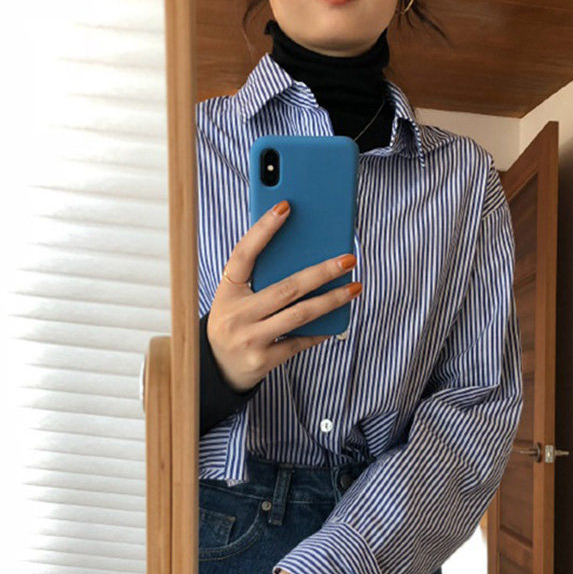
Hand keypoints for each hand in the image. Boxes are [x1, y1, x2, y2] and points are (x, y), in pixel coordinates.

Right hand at [206, 199, 361, 392]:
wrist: (218, 366)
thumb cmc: (235, 322)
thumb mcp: (236, 297)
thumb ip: (259, 278)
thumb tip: (305, 255)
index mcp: (227, 291)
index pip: (243, 254)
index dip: (263, 230)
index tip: (286, 206)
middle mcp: (236, 315)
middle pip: (286, 288)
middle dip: (322, 272)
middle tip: (348, 259)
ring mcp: (250, 339)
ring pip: (300, 315)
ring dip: (332, 300)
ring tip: (354, 287)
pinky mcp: (264, 360)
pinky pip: (300, 341)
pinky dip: (320, 330)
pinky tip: (338, 319)